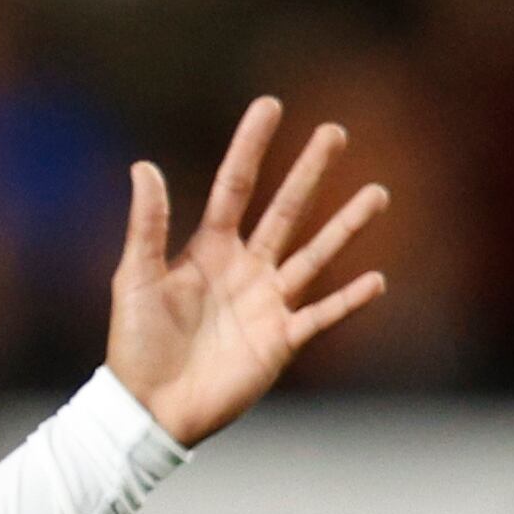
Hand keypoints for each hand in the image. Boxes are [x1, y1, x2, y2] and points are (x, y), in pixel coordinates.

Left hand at [105, 97, 388, 447]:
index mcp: (208, 249)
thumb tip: (143, 166)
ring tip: (378, 193)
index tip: (270, 105)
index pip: (235, 187)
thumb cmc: (135, 344)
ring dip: (346, 225)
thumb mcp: (137, 278)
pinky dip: (348, 300)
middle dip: (310, 172)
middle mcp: (245, 269)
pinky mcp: (281, 341)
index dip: (251, 147)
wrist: (149, 408)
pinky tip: (377, 279)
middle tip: (337, 131)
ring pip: (315, 255)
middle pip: (285, 210)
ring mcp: (267, 304)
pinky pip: (321, 315)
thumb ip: (147, 225)